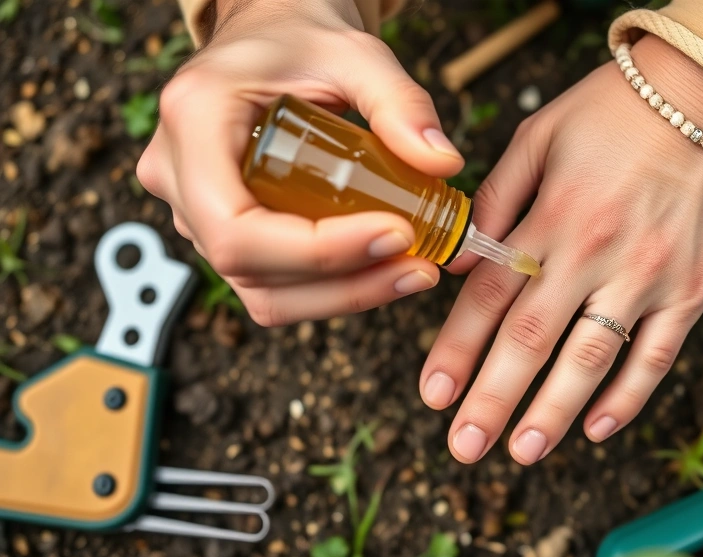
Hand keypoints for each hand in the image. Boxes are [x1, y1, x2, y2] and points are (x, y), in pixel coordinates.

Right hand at [137, 0, 463, 325]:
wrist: (269, 36)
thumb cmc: (298, 38)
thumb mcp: (356, 53)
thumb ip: (401, 103)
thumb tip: (443, 162)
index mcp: (194, 121)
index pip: (236, 228)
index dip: (317, 250)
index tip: (395, 233)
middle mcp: (178, 175)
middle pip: (251, 270)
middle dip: (344, 283)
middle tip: (418, 268)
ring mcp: (195, 210)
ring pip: (263, 291)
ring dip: (345, 294)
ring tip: (412, 271)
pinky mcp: (226, 231)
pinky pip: (274, 283)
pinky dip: (334, 287)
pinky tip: (384, 267)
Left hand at [420, 36, 702, 464]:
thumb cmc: (617, 109)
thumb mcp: (542, 136)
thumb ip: (496, 199)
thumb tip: (457, 260)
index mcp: (552, 217)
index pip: (491, 297)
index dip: (457, 349)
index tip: (431, 394)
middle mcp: (596, 255)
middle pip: (532, 342)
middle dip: (492, 400)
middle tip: (462, 447)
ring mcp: (648, 278)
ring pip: (592, 360)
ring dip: (553, 412)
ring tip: (522, 452)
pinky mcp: (692, 291)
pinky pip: (656, 356)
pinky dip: (627, 398)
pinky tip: (596, 428)